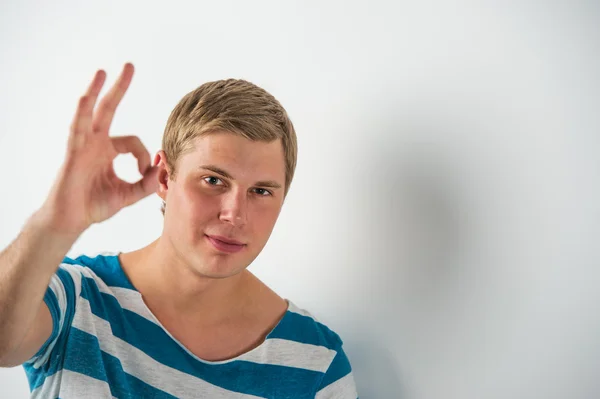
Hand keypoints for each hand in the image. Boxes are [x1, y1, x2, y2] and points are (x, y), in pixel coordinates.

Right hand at [39, 63, 158, 235]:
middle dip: (120, 87)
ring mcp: (83, 144)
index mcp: (109, 150)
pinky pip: (77, 128)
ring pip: (91, 113)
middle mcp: (95, 142)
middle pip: (109, 108)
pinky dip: (81, 113)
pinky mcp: (73, 151)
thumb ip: (148, 183)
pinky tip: (84, 97)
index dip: (145, 157)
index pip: (134, 142)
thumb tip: (164, 168)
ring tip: (103, 71)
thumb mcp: (130, 194)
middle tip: (129, 65)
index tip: (147, 172)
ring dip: (96, 91)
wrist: (72, 219)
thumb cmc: (96, 205)